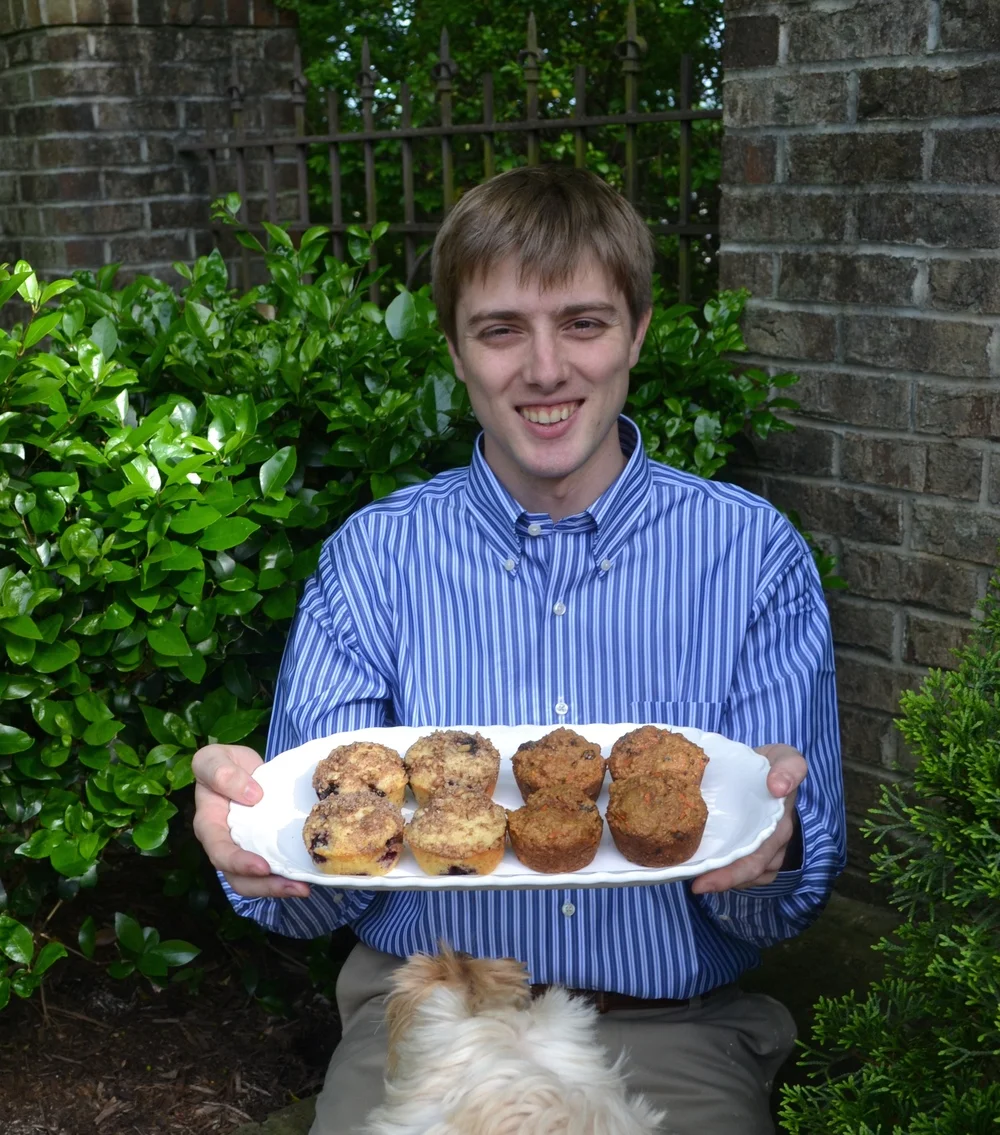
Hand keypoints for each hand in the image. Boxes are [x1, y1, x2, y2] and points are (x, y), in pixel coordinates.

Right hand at [192, 743, 310, 899]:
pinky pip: (274, 866)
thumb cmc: (223, 763)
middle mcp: (226, 844)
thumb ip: (223, 773)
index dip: (238, 863)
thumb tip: (252, 797)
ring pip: (256, 880)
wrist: (241, 765)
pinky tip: (310, 875)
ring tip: (305, 888)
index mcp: (209, 825)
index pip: (219, 851)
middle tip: (296, 886)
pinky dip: (289, 875)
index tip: (263, 867)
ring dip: (280, 887)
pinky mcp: (266, 846)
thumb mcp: (214, 759)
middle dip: (266, 887)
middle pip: (239, 877)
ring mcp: (247, 848)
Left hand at [689, 743, 805, 894]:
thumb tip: (778, 787)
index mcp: (780, 819)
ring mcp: (767, 849)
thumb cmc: (773, 766)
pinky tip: (704, 873)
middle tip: (698, 886)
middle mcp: (776, 839)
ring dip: (725, 881)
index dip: (743, 865)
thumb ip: (789, 767)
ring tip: (696, 882)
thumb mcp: (786, 757)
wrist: (768, 769)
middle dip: (726, 879)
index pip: (765, 849)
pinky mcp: (754, 851)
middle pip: (753, 867)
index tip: (713, 875)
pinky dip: (727, 876)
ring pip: (749, 874)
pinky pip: (745, 872)